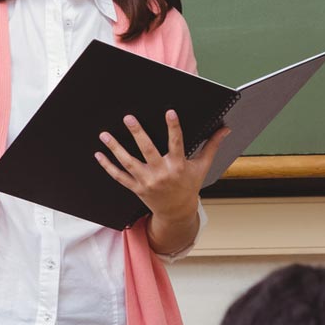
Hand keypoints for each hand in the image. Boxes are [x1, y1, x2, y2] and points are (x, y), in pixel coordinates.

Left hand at [96, 112, 228, 219]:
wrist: (177, 212)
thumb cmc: (190, 186)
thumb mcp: (202, 167)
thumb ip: (212, 146)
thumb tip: (225, 129)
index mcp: (178, 166)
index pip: (177, 143)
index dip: (174, 127)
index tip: (170, 112)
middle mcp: (161, 174)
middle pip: (147, 151)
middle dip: (137, 133)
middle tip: (129, 117)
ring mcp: (147, 182)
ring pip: (129, 163)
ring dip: (116, 148)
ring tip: (105, 134)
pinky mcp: (136, 188)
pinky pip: (120, 177)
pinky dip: (108, 166)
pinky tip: (99, 154)